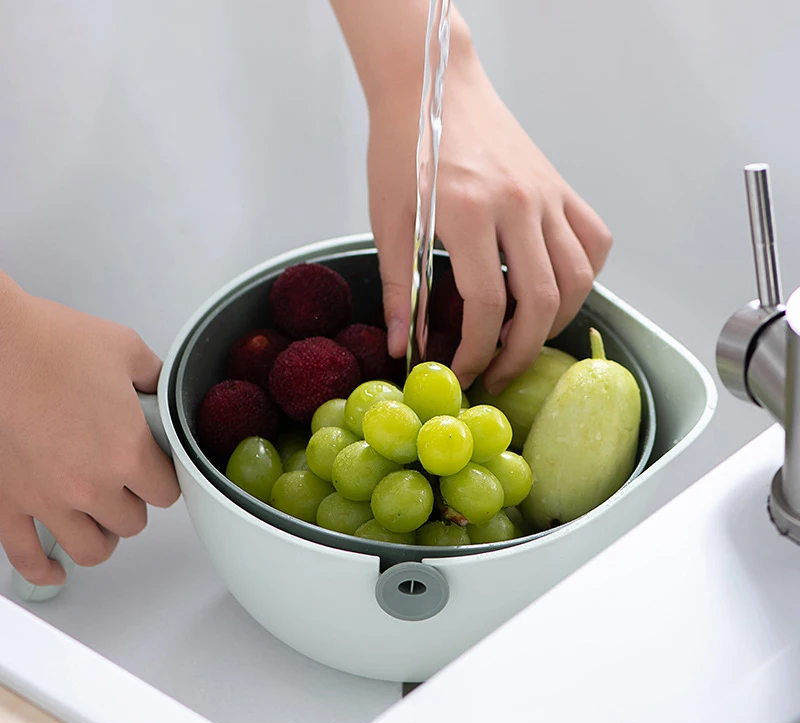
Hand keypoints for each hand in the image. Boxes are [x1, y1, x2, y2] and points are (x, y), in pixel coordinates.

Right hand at [0, 280, 179, 585]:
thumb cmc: (50, 341)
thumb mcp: (125, 350)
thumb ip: (154, 380)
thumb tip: (162, 393)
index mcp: (127, 451)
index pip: (167, 492)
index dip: (164, 477)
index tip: (157, 467)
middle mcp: (89, 485)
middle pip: (132, 521)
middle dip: (134, 501)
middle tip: (126, 481)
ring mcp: (45, 499)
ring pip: (92, 548)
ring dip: (102, 535)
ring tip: (103, 520)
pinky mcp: (6, 502)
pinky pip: (26, 556)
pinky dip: (43, 570)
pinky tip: (55, 571)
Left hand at [367, 44, 611, 392]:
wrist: (434, 85)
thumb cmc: (404, 148)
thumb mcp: (389, 220)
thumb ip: (400, 287)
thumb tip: (403, 347)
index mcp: (469, 211)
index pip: (486, 304)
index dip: (475, 352)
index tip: (461, 373)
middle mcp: (518, 203)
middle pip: (543, 301)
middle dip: (520, 353)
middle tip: (497, 375)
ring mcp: (547, 194)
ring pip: (580, 277)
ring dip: (557, 323)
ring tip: (524, 341)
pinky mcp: (560, 187)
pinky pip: (594, 241)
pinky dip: (584, 277)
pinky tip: (554, 292)